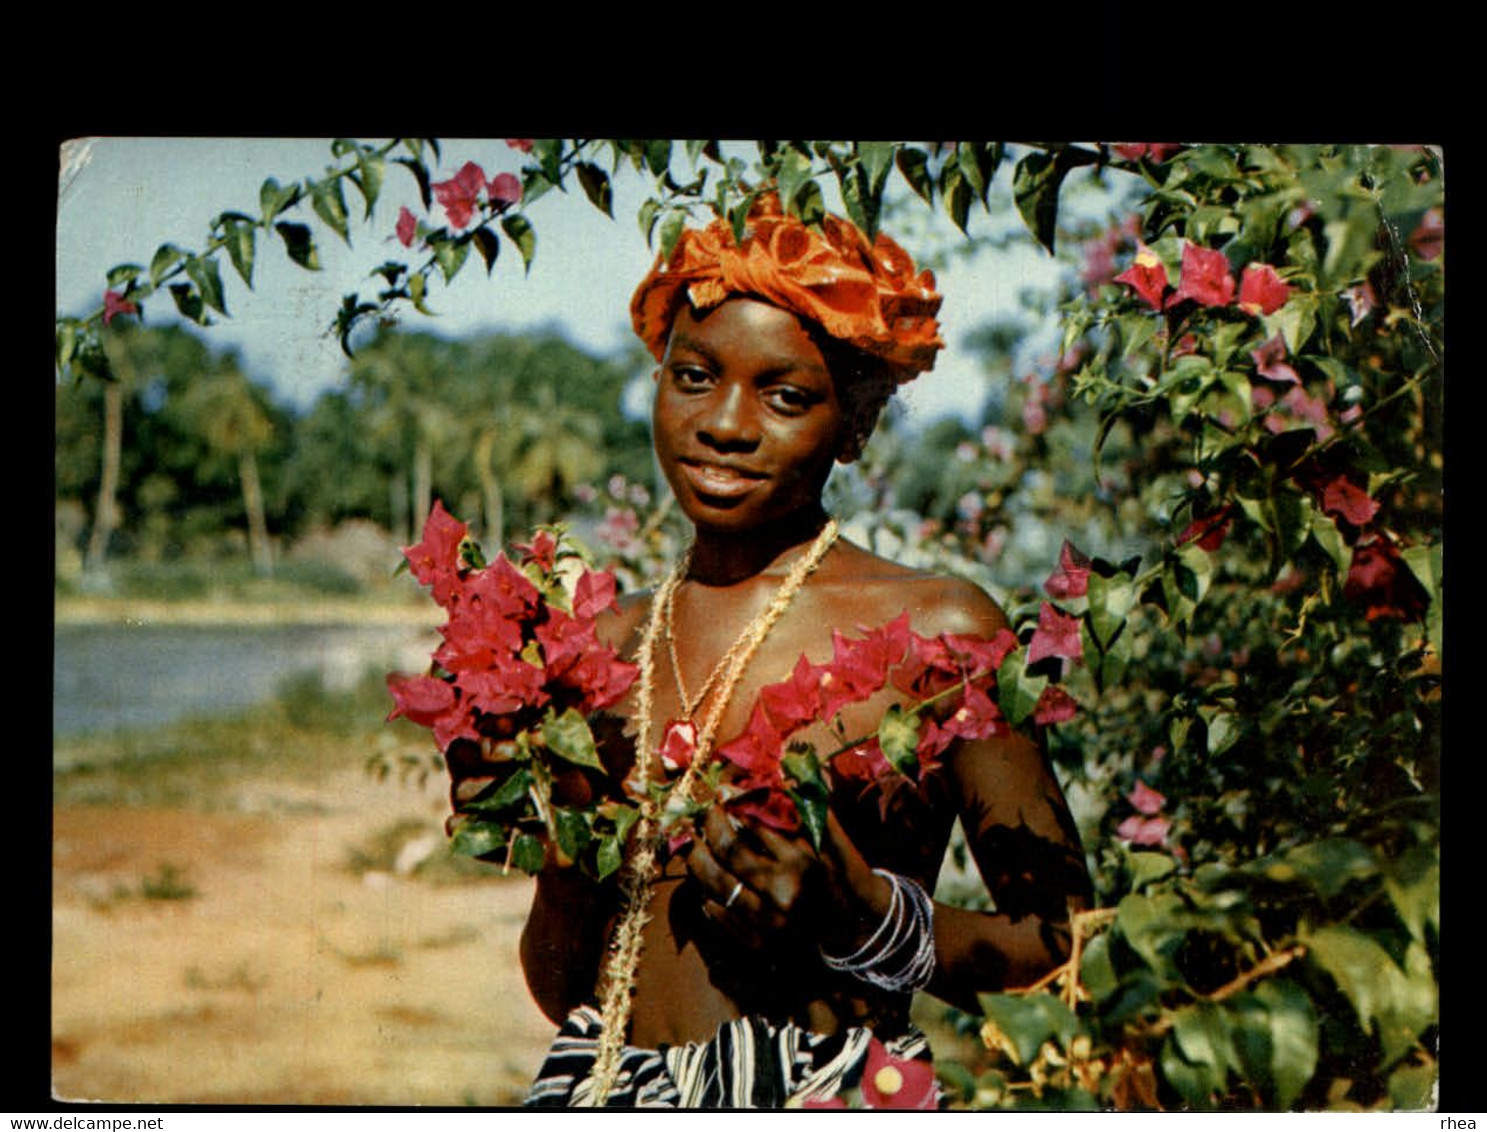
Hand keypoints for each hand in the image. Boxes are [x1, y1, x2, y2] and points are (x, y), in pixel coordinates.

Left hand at [685, 805, 890, 952]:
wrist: (848, 931)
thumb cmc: (834, 878)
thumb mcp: (824, 842)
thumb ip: (797, 813)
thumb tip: (768, 783)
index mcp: (801, 864)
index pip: (753, 825)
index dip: (732, 805)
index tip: (722, 793)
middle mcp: (782, 894)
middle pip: (726, 852)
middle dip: (710, 827)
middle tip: (706, 816)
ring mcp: (767, 923)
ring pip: (714, 883)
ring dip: (700, 858)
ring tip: (699, 844)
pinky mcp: (756, 943)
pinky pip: (717, 911)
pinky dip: (708, 890)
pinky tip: (712, 876)